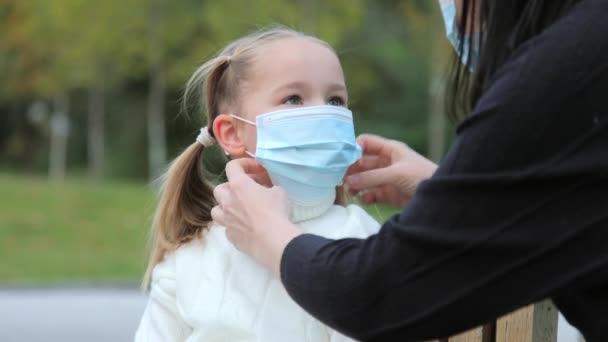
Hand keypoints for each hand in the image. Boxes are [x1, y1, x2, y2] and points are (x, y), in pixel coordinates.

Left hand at [211, 158, 302, 275]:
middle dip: (231, 188)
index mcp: (239, 186)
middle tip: (246, 191)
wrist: (272, 240)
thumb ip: (268, 187)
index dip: (242, 164)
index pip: (232, 166)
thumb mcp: (278, 191)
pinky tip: (245, 227)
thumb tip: (266, 190)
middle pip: (220, 189)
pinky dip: (234, 225)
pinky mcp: (230, 236)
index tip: (254, 169)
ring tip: (238, 210)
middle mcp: (227, 201)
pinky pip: (227, 227)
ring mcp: (226, 220)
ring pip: (216, 209)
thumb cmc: (275, 212)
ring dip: (225, 207)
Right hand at [346, 134, 437, 207]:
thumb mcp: (396, 173)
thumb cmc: (421, 176)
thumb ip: (372, 177)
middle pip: (363, 162)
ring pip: (366, 178)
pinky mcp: (389, 194)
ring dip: (356, 183)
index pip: (366, 143)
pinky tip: (362, 199)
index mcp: (390, 149)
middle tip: (339, 178)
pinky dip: (366, 196)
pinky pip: (372, 193)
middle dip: (351, 169)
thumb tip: (349, 181)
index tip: (340, 158)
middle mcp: (387, 162)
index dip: (353, 148)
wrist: (440, 197)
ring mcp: (387, 178)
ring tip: (349, 190)